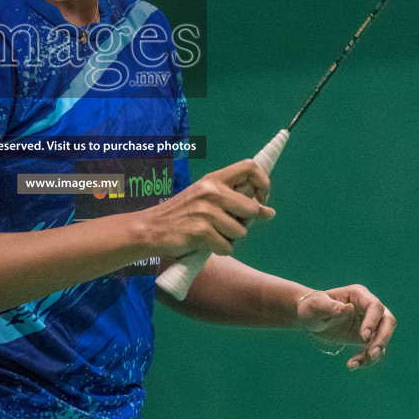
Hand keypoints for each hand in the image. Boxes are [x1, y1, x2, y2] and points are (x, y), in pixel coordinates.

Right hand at [132, 159, 273, 259]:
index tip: (260, 199)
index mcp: (213, 179)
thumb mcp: (204, 198)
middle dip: (245, 223)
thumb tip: (269, 212)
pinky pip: (227, 247)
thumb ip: (233, 200)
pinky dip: (219, 250)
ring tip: (210, 234)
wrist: (150, 229)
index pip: (250, 168)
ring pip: (241, 231)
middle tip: (227, 226)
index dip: (263, 184)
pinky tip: (204, 244)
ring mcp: (206, 211)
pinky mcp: (202, 232)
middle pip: (252, 208)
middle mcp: (211, 191)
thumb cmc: (181, 215)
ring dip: (229, 239)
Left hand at [296, 284, 395, 369]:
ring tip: (354, 363)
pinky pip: (373, 349)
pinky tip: (352, 365)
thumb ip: (332, 306)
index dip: (372, 321)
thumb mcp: (317, 306)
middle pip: (388, 321)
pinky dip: (366, 359)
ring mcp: (370, 323)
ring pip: (382, 337)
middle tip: (372, 354)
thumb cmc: (313, 307)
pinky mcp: (367, 337)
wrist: (311, 318)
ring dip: (374, 353)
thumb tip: (349, 308)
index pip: (375, 306)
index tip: (363, 337)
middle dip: (383, 338)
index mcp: (358, 295)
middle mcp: (368, 308)